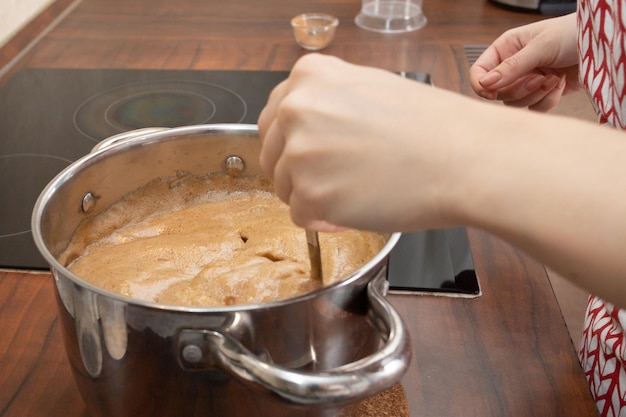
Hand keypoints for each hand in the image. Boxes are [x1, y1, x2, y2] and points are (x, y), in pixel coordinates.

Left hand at [258, 54, 458, 232]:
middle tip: (337, 179)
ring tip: (357, 191)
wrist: (464, 158)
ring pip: (285, 188)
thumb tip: (306, 130)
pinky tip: (356, 210)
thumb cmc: (431, 126)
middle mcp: (296, 109)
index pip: (274, 118)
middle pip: (273, 155)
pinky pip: (301, 216)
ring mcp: (300, 153)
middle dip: (299, 172)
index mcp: (310, 77)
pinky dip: (324, 220)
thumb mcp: (369, 88)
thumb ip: (327, 103)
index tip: (310, 155)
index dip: (292, 143)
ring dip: (314, 196)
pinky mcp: (311, 195)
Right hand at [469, 13, 579, 111]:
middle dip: (520, 89)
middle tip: (539, 78)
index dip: (481, 84)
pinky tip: (560, 83)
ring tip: (554, 78)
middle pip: (498, 92)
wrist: (600, 46)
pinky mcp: (541, 95)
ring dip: (536, 94)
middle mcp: (512, 67)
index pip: (480, 71)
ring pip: (515, 103)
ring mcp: (526, 82)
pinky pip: (533, 109)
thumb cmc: (571, 34)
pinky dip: (548, 100)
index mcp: (505, 49)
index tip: (491, 92)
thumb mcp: (539, 47)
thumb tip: (485, 83)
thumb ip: (511, 67)